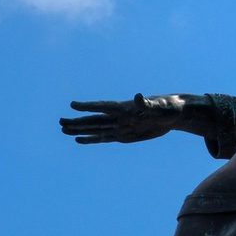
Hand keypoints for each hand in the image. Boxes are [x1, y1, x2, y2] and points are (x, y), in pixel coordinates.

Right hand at [60, 93, 184, 143]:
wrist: (175, 114)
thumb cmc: (169, 106)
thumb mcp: (160, 106)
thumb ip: (148, 103)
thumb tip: (138, 96)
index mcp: (126, 108)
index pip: (104, 107)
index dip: (89, 106)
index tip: (73, 104)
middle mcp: (120, 117)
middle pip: (95, 119)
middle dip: (78, 121)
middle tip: (60, 122)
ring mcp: (121, 126)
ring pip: (96, 129)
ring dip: (80, 129)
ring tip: (63, 130)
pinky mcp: (125, 135)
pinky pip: (105, 138)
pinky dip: (91, 139)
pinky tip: (80, 139)